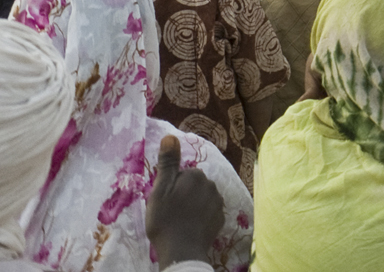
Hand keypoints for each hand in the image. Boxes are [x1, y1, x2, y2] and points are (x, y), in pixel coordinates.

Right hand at [146, 134, 224, 268]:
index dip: (171, 187)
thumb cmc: (165, 218)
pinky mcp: (221, 218)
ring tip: (180, 220)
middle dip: (183, 194)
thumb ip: (168, 163)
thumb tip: (170, 136)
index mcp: (196, 175)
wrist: (182, 249)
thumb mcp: (160, 190)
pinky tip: (191, 226)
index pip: (182, 175)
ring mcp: (218, 202)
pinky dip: (201, 216)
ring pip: (202, 198)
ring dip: (193, 204)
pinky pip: (209, 212)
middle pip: (193, 185)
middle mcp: (212, 184)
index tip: (164, 200)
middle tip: (170, 211)